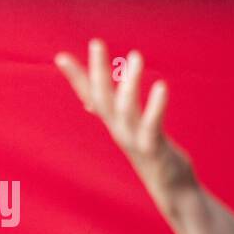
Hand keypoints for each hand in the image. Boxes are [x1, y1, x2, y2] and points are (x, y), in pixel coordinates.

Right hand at [54, 39, 195, 211]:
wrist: (172, 189)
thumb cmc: (150, 154)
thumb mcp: (129, 129)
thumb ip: (111, 113)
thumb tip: (87, 101)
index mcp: (113, 123)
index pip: (89, 96)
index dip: (76, 77)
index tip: (61, 56)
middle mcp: (117, 130)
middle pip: (101, 98)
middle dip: (97, 71)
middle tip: (96, 43)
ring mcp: (133, 140)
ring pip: (124, 109)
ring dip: (129, 82)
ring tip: (135, 56)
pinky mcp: (153, 149)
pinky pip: (151, 125)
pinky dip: (155, 105)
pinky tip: (162, 86)